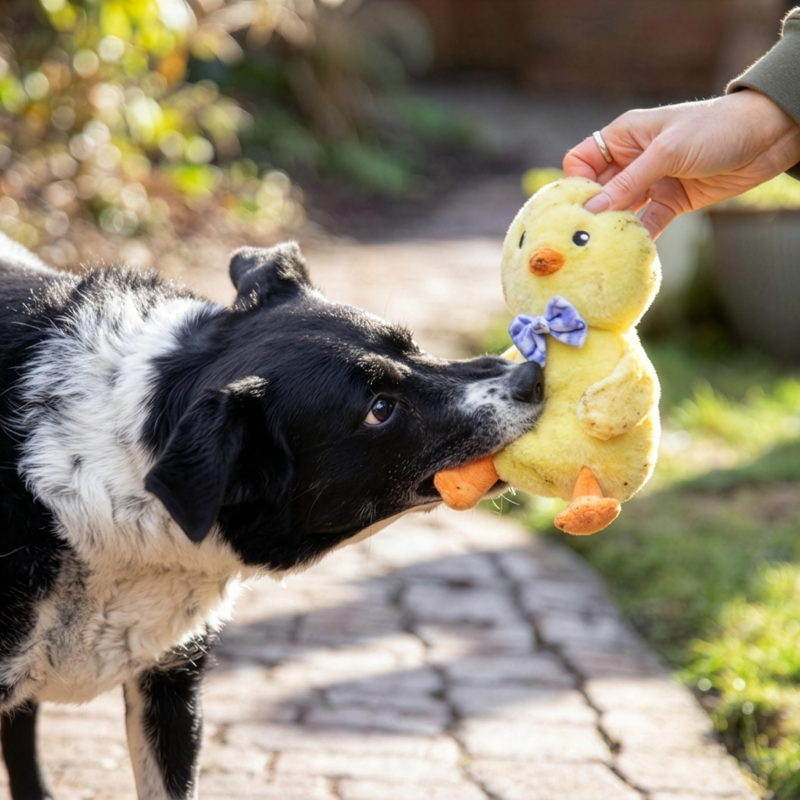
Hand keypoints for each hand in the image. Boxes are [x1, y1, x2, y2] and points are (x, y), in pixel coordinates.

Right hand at [563, 90, 799, 238]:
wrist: (769, 136)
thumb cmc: (715, 128)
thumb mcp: (667, 152)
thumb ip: (629, 182)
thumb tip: (592, 210)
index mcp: (624, 137)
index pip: (581, 161)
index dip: (576, 184)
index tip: (577, 208)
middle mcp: (632, 159)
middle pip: (598, 190)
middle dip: (592, 212)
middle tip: (585, 237)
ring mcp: (652, 182)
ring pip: (620, 210)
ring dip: (614, 227)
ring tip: (605, 247)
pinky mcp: (671, 201)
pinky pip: (647, 223)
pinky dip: (640, 236)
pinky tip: (633, 250)